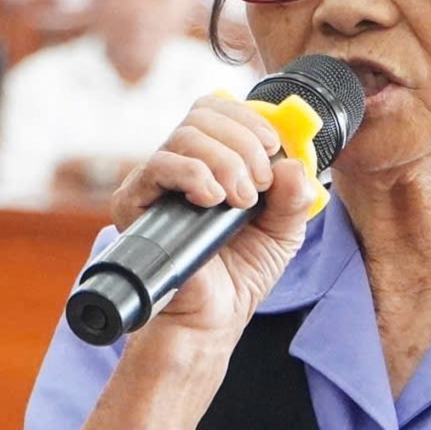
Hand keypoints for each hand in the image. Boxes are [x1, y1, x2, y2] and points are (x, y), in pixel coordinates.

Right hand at [108, 94, 314, 336]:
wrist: (211, 319)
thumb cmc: (240, 274)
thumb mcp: (283, 231)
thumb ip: (295, 196)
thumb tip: (292, 163)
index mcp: (211, 160)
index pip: (217, 110)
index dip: (247, 119)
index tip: (272, 147)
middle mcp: (180, 164)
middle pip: (201, 116)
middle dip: (242, 144)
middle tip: (258, 188)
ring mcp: (155, 181)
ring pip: (184, 136)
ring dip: (224, 162)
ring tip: (240, 202)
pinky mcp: (135, 203)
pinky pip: (158, 166)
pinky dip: (191, 174)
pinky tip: (211, 199)